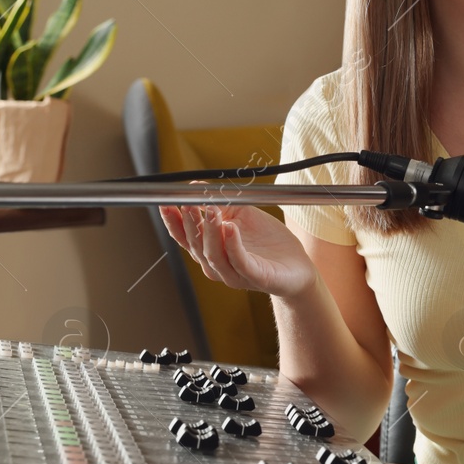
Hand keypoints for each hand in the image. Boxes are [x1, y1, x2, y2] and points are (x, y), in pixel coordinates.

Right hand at [159, 187, 316, 298]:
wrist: (297, 267)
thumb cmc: (267, 243)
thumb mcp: (241, 216)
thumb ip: (219, 203)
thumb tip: (194, 186)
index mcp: (210, 250)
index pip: (184, 237)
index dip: (173, 221)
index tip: (166, 202)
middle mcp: (217, 265)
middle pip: (196, 245)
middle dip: (191, 222)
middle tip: (189, 202)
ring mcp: (234, 274)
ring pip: (214, 254)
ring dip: (210, 231)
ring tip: (211, 210)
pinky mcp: (256, 277)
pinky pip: (240, 262)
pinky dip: (233, 245)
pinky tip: (231, 228)